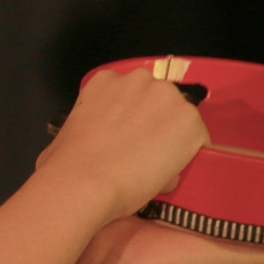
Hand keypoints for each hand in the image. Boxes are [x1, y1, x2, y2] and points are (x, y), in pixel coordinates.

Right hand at [36, 67, 210, 219]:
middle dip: (155, 124)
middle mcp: (139, 80)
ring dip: (174, 138)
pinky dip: (189, 157)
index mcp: (106, 81)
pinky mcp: (189, 122)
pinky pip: (198, 140)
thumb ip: (89, 131)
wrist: (84, 183)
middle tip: (143, 153)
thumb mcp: (69, 135)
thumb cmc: (66, 165)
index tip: (130, 138)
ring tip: (157, 167)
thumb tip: (98, 148)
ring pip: (180, 119)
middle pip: (159, 101)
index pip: (132, 95)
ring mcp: (167, 98)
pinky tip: (170, 173)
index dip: (134, 119)